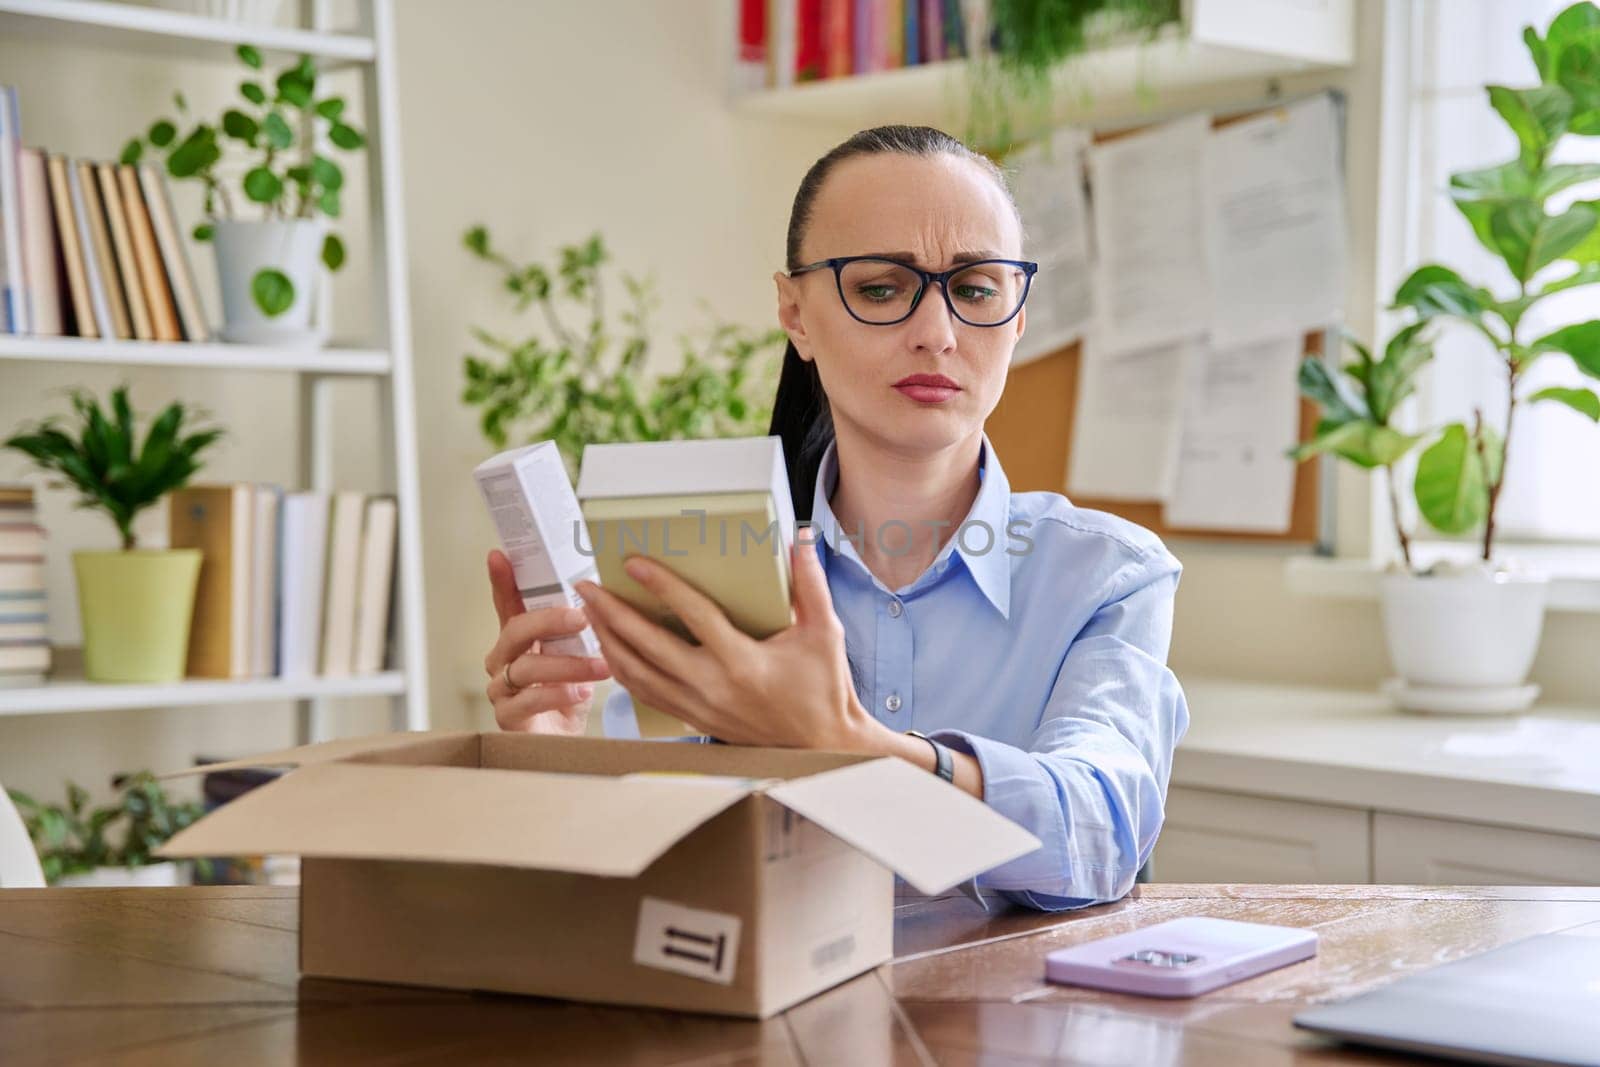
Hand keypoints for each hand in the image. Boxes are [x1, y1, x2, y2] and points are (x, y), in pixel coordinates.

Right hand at [484, 549, 611, 733]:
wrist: (565, 745)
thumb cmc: (569, 696)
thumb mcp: (577, 657)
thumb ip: (578, 632)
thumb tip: (601, 600)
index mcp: (518, 641)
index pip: (507, 604)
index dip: (502, 580)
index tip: (499, 555)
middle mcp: (502, 660)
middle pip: (515, 630)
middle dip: (549, 620)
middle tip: (582, 617)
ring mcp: (501, 688)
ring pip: (526, 666)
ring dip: (567, 664)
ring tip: (600, 666)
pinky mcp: (507, 717)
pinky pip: (529, 700)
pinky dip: (557, 694)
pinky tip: (581, 692)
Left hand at [574, 538, 876, 749]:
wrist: (820, 745)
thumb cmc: (823, 688)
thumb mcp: (824, 633)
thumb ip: (810, 584)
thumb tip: (801, 539)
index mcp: (743, 662)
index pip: (694, 616)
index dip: (662, 587)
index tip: (634, 564)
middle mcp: (713, 686)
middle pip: (647, 646)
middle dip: (611, 613)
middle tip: (586, 586)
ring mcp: (698, 706)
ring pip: (637, 673)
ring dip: (608, 641)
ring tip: (589, 612)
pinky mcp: (693, 719)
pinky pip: (645, 693)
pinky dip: (621, 670)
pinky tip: (609, 649)